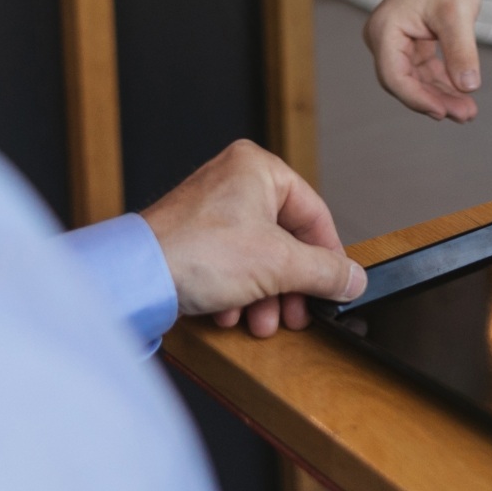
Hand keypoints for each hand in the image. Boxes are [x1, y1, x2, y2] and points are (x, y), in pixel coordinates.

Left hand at [142, 140, 366, 337]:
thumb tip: (353, 278)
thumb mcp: (278, 264)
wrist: (138, 278)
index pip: (314, 213)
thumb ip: (324, 271)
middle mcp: (233, 181)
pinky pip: (229, 266)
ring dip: (264, 297)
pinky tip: (230, 315)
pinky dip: (236, 294)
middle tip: (297, 313)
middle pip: (285, 240)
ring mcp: (210, 209)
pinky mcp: (192, 238)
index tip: (337, 286)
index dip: (328, 256)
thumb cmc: (196, 252)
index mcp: (258, 168)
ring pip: (257, 258)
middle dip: (290, 286)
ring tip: (261, 322)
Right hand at [364, 0, 483, 121]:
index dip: (420, 99)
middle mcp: (384, 39)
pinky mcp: (410, 42)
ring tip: (468, 110)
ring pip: (415, 80)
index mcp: (385, 32)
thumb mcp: (457, 13)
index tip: (446, 112)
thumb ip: (461, 51)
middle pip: (405, 83)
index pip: (396, 77)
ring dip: (440, 95)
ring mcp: (396, 42)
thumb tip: (468, 87)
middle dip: (435, 101)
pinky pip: (423, 70)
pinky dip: (441, 82)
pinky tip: (462, 92)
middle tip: (466, 115)